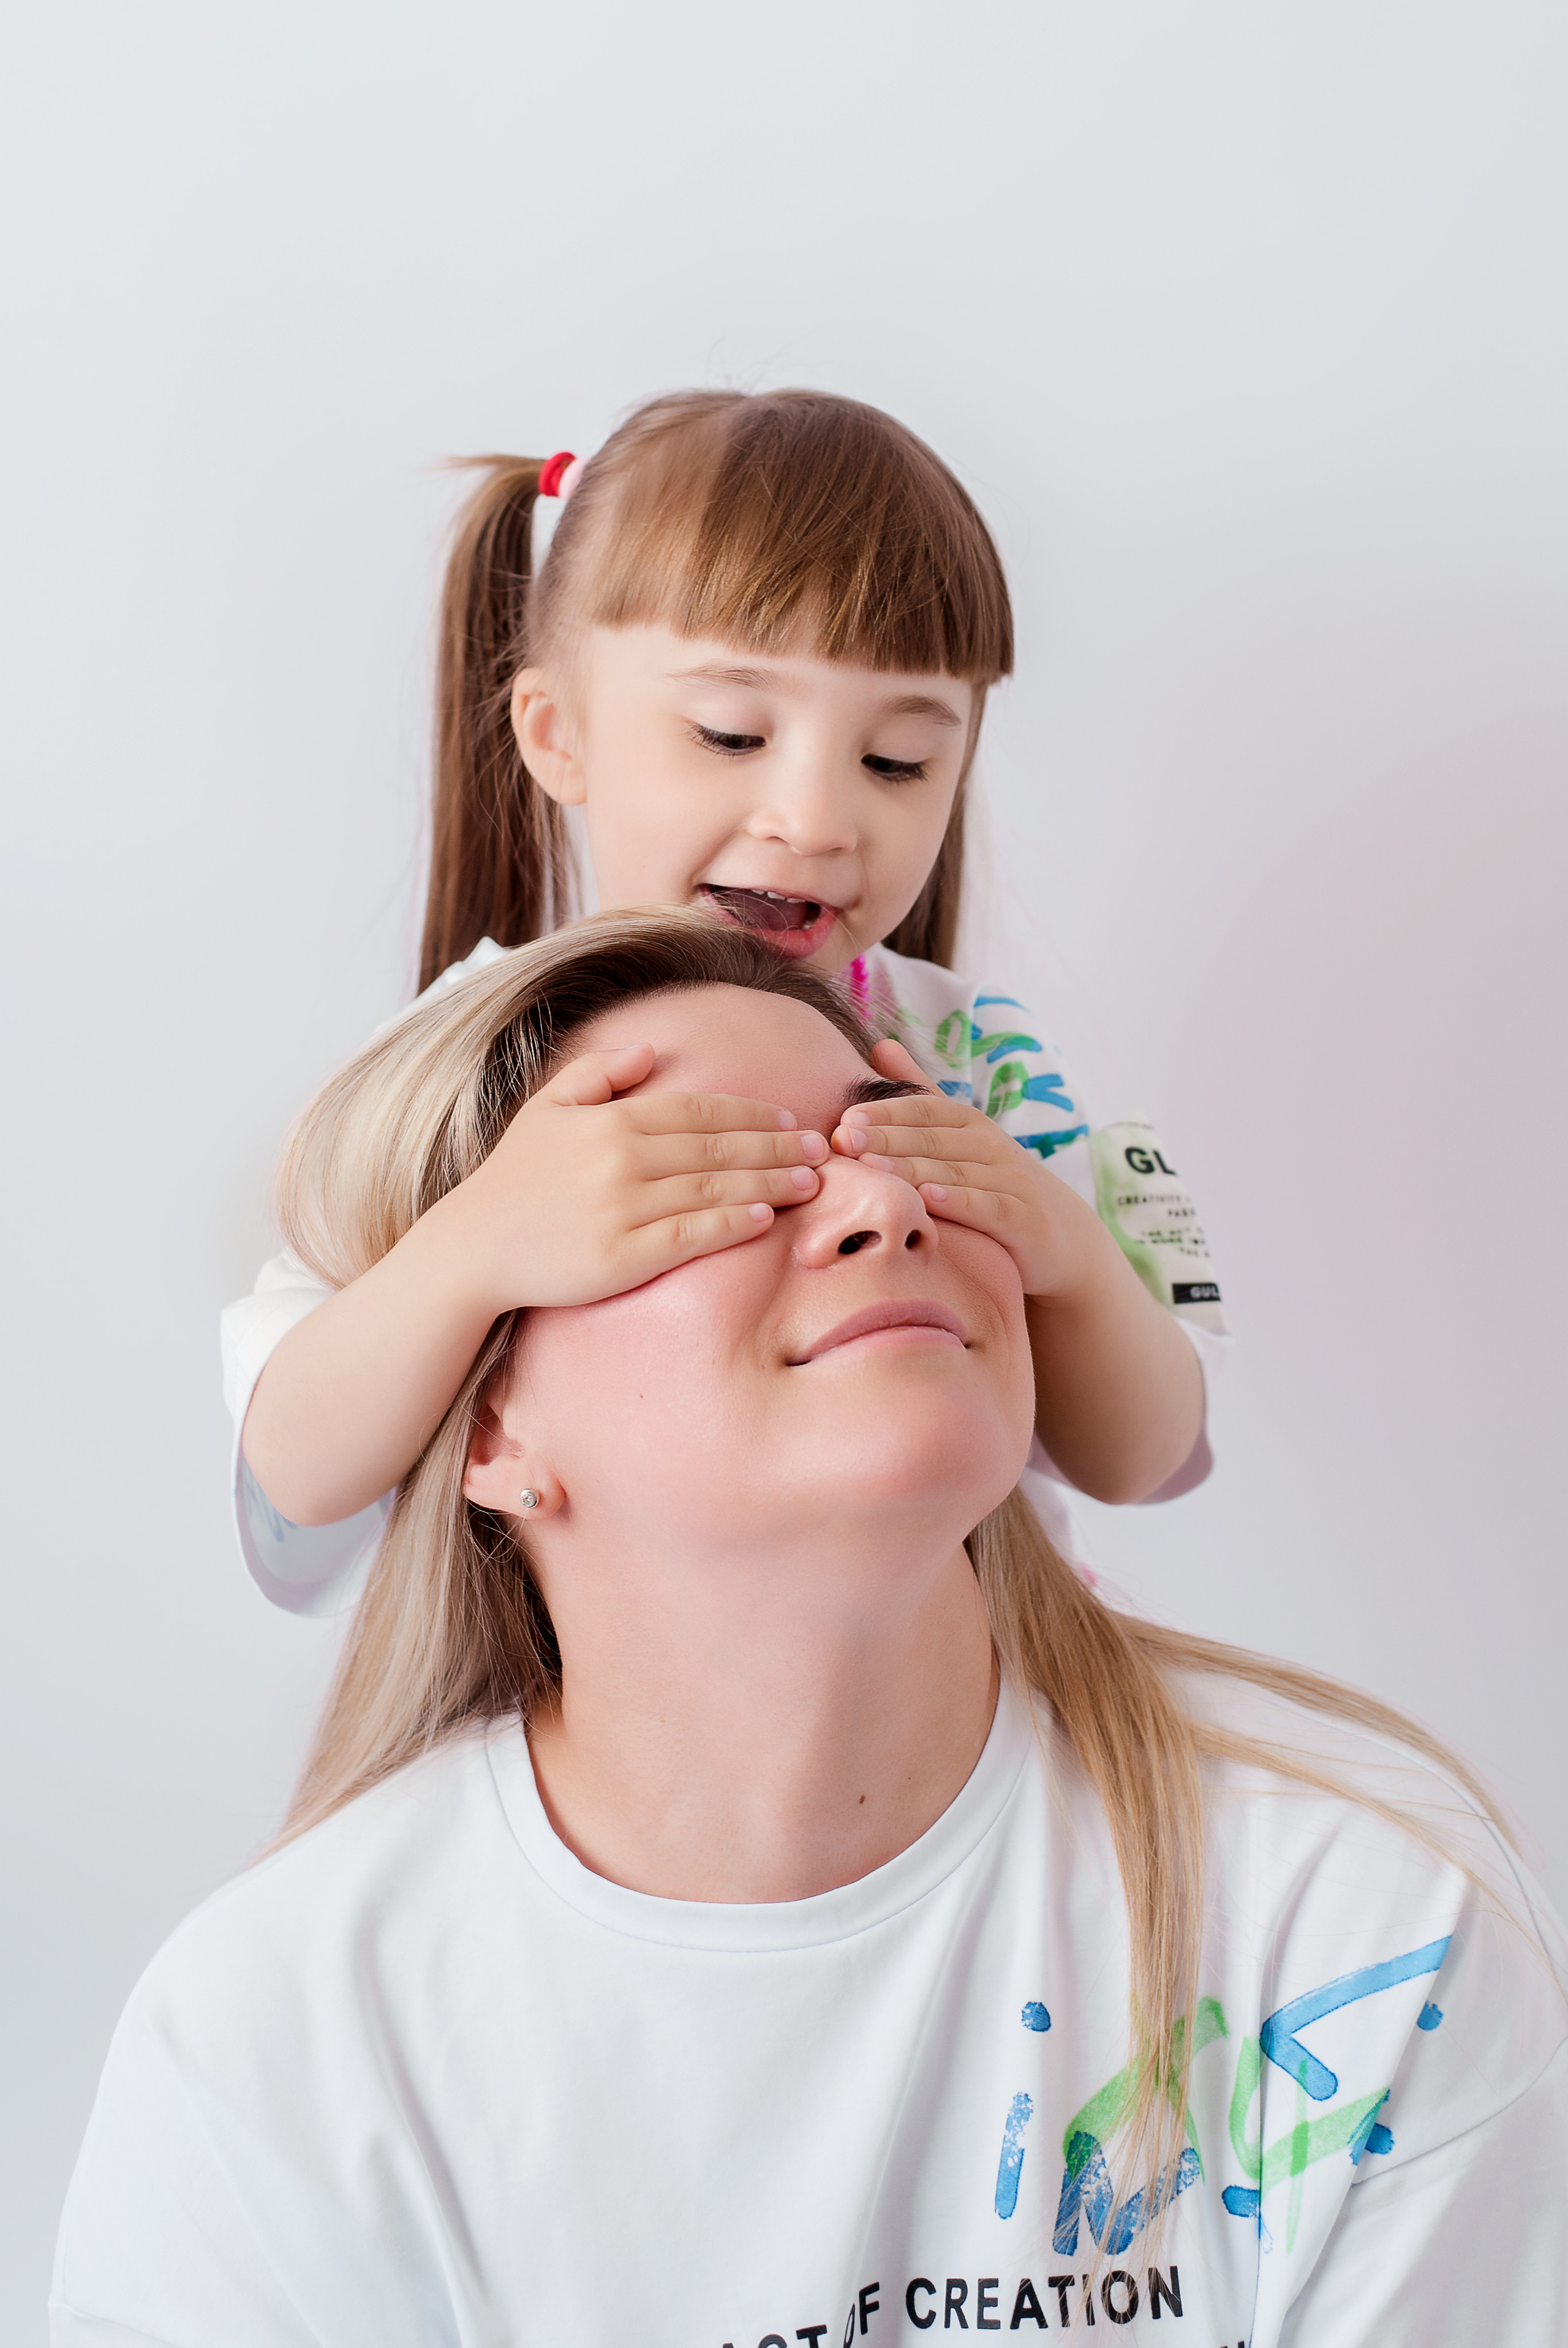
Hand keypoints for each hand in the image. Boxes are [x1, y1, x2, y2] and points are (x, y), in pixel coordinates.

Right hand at [443, 1043, 828, 1310]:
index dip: (752, 1112)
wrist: (473, 1246)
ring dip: (770, 1182)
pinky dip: (731, 1224)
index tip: (792, 1117)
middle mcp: (621, 1159)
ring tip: (811, 1182)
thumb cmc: (515, 1178)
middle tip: (822, 1149)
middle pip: (718, 1146)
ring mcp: (623, 1208)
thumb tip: (649, 1049)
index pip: (700, 1109)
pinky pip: (691, 1236)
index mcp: (611, 1120)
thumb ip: (600, 1073)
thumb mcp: (547, 1109)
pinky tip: (765, 1218)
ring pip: (714, 1189)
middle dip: (777, 1146)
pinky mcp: (622, 1256)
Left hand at [831, 1040, 1107, 1302]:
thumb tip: (880, 1044)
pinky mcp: (1022, 1217)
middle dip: (884, 1139)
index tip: (844, 1119)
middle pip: (930, 1139)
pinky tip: (928, 1198)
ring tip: (871, 1169)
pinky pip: (987, 1206)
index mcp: (968, 1122)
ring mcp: (1009, 1179)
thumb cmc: (993, 1181)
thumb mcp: (958, 1134)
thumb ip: (919, 1093)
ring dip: (910, 1168)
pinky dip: (958, 1201)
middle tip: (843, 1142)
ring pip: (953, 1171)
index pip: (922, 1110)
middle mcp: (990, 1144)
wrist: (1060, 1234)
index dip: (884, 1113)